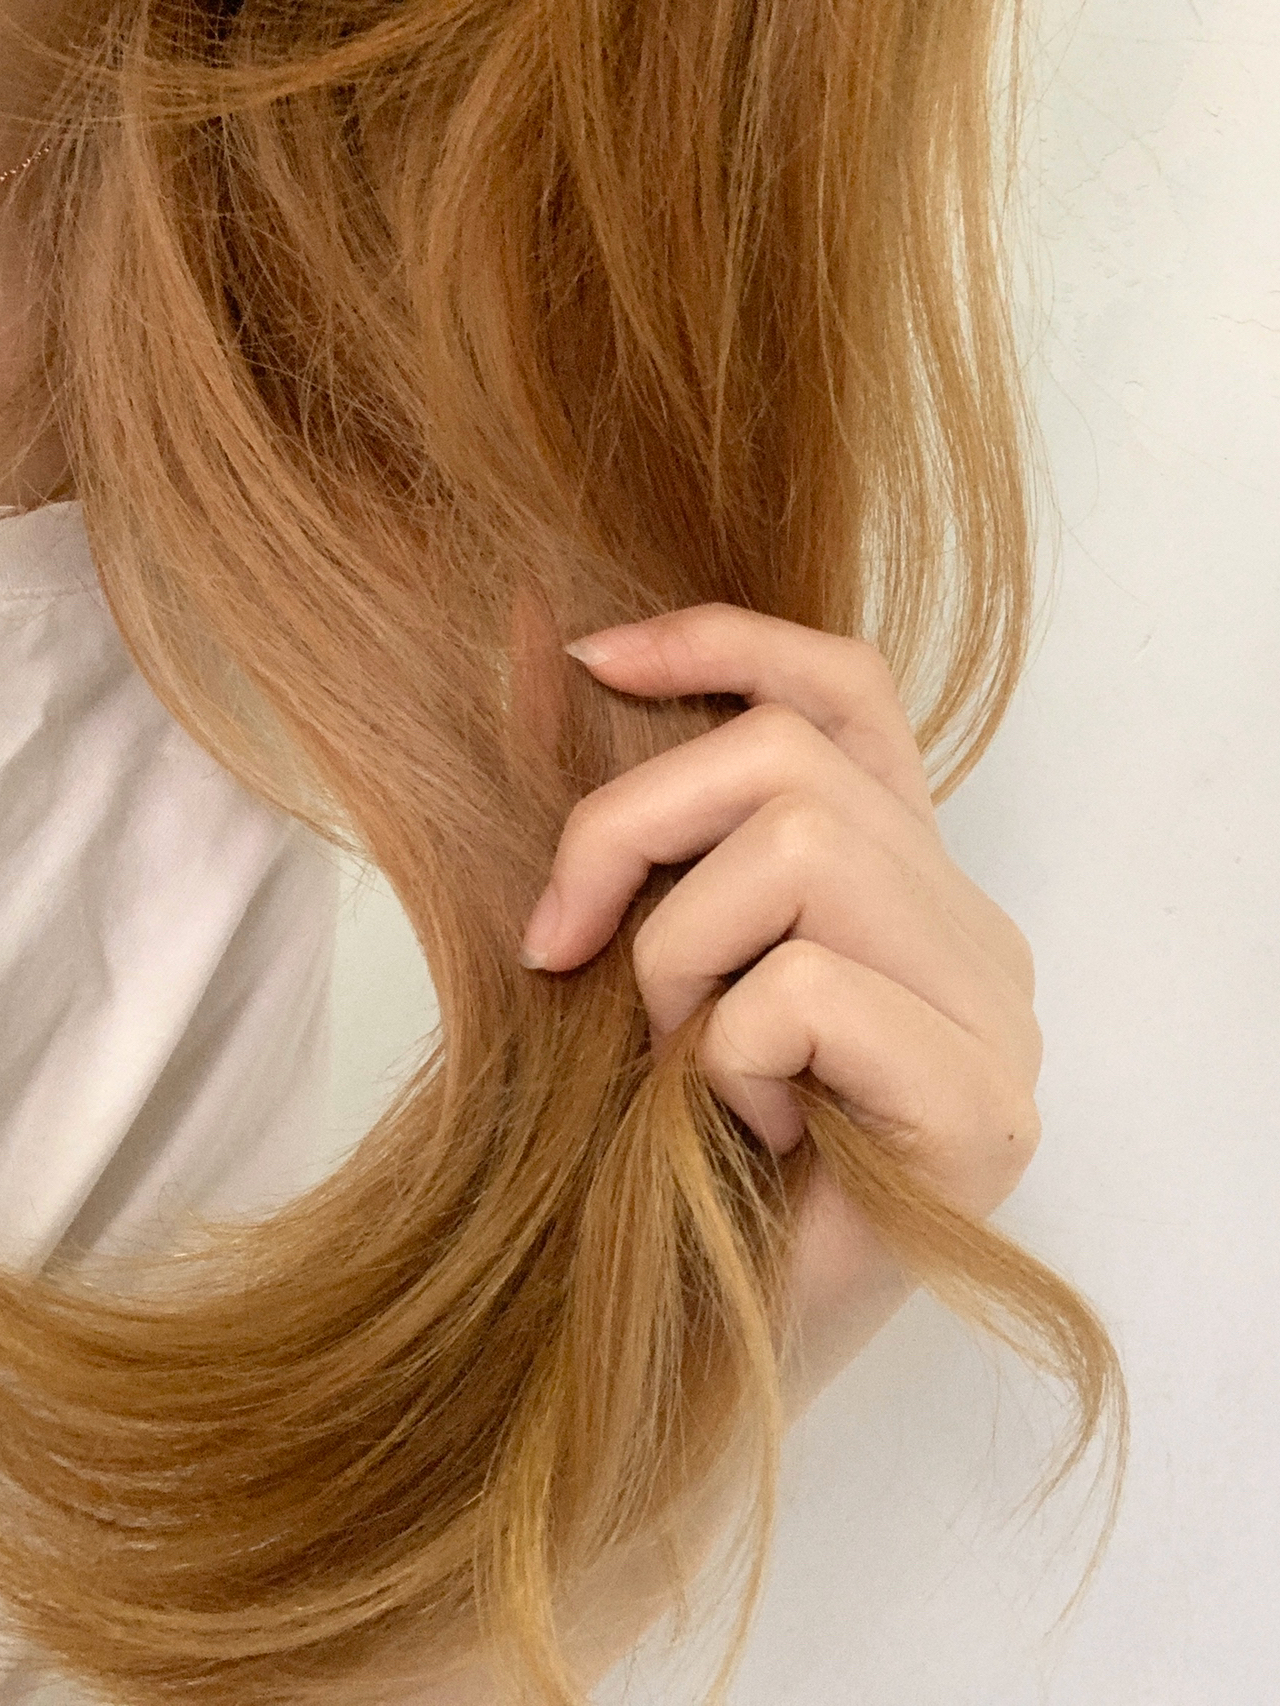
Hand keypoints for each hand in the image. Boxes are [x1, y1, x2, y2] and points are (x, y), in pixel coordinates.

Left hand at [517, 601, 1043, 1404]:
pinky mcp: (984, 1109)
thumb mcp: (629, 959)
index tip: (592, 658)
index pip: (847, 691)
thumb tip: (546, 645)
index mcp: (899, 879)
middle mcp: (969, 928)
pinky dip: (727, 1056)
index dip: (726, 641)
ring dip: (678, 960)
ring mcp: (994, 1017)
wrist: (689, 1353)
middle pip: (792, 765)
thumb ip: (621, 825)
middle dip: (630, 833)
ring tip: (681, 1066)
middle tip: (561, 951)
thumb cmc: (662, 1151)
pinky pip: (811, 993)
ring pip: (802, 856)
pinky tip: (748, 1132)